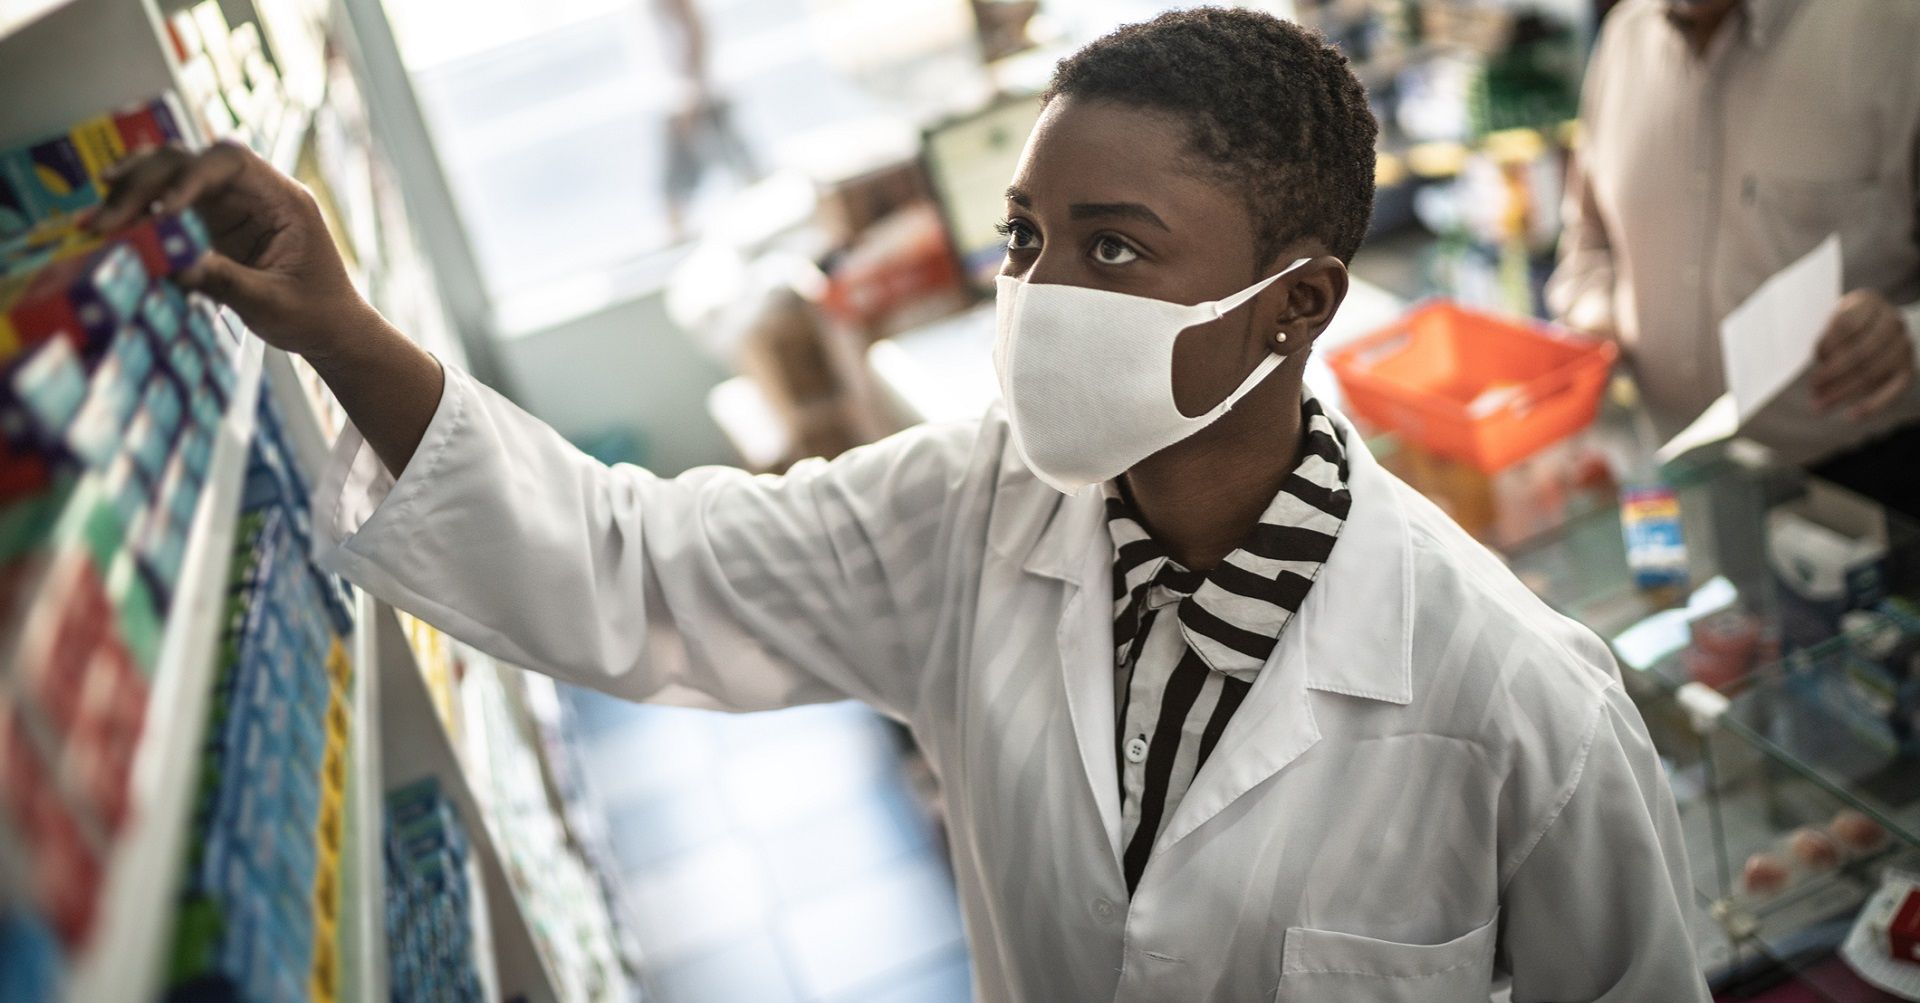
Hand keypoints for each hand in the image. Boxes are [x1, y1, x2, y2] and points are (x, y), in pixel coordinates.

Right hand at [90, 141, 368, 360]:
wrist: (329, 330)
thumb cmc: (316, 314)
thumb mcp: (273, 303)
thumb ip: (227, 281)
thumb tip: (174, 265)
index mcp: (284, 199)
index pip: (231, 162)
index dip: (190, 175)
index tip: (163, 208)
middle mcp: (253, 194)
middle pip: (190, 164)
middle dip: (146, 184)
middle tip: (109, 219)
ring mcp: (229, 207)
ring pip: (170, 180)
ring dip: (132, 195)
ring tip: (96, 220)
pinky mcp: (210, 227)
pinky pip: (166, 210)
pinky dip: (137, 218)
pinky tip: (108, 230)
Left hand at [1810, 289, 1915, 420]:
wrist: (1879, 325)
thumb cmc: (1842, 323)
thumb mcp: (1830, 317)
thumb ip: (1821, 333)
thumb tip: (1798, 360)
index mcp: (1869, 301)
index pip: (1846, 323)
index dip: (1827, 343)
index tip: (1810, 359)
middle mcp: (1892, 321)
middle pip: (1861, 351)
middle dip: (1833, 374)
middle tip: (1811, 389)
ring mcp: (1904, 345)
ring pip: (1873, 372)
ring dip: (1844, 392)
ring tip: (1819, 404)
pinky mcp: (1908, 368)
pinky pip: (1894, 389)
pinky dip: (1873, 405)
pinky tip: (1851, 416)